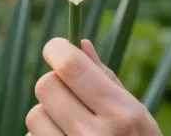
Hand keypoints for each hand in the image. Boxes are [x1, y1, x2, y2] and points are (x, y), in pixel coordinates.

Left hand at [26, 38, 161, 135]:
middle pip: (46, 86)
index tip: (58, 50)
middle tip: (71, 94)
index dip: (57, 50)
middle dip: (55, 84)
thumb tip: (79, 44)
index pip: (70, 66)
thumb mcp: (136, 113)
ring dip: (47, 115)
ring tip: (71, 126)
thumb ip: (105, 79)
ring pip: (34, 115)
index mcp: (121, 115)